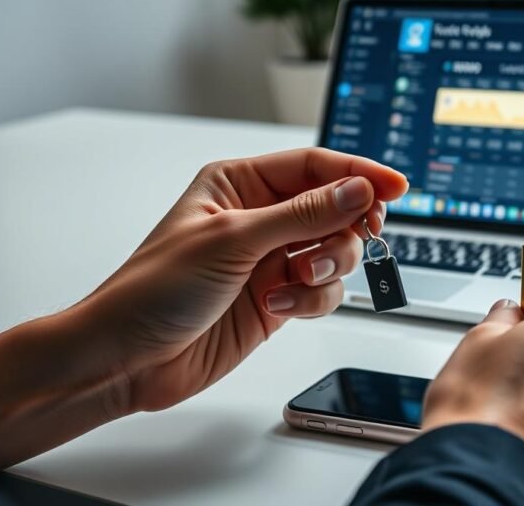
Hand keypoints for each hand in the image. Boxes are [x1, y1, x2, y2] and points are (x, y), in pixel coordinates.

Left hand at [84, 148, 406, 411]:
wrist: (128, 358)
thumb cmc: (153, 289)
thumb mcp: (232, 240)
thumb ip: (302, 215)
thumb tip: (356, 190)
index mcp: (239, 184)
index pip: (314, 166)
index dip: (358, 173)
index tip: (395, 186)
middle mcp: (259, 218)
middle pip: (335, 208)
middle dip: (346, 227)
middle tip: (357, 238)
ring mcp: (270, 259)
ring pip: (336, 251)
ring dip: (328, 267)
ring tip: (297, 279)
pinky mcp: (277, 298)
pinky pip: (323, 291)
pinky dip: (313, 299)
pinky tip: (281, 305)